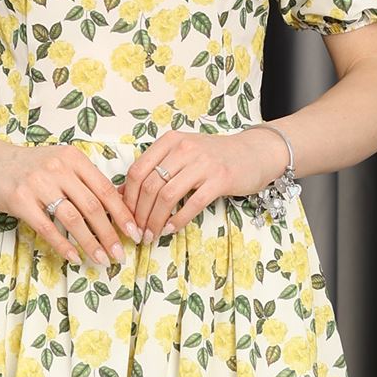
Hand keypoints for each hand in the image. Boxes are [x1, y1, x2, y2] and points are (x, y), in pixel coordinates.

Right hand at [0, 131, 141, 267]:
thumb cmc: (30, 166)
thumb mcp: (61, 163)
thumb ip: (85, 181)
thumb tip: (120, 205)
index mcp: (73, 158)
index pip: (105, 189)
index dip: (122, 214)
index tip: (134, 233)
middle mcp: (58, 168)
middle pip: (92, 206)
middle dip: (110, 234)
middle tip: (120, 254)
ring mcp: (38, 183)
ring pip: (73, 219)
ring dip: (90, 243)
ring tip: (102, 260)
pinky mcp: (20, 200)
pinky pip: (47, 228)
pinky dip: (63, 245)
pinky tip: (74, 257)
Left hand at [122, 124, 291, 242]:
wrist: (253, 153)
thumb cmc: (213, 158)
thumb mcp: (181, 156)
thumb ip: (155, 170)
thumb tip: (123, 194)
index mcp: (169, 141)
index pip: (137, 170)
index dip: (128, 198)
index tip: (126, 217)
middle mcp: (184, 148)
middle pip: (150, 186)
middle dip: (140, 214)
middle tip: (138, 233)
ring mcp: (203, 163)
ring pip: (167, 196)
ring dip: (155, 221)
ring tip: (151, 235)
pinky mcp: (220, 179)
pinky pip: (193, 204)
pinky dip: (178, 221)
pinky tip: (171, 230)